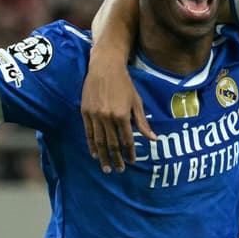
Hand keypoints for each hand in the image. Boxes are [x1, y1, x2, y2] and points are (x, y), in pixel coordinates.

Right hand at [81, 53, 155, 173]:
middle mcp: (107, 117)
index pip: (127, 140)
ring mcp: (95, 115)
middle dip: (116, 159)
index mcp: (122, 115)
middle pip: (112, 144)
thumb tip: (153, 139)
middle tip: (120, 170)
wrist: (105, 67)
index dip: (130, 152)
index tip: (132, 161)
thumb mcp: (136, 101)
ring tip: (106, 168)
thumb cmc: (124, 84)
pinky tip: (95, 154)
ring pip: (99, 141)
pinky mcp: (85, 112)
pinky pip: (88, 133)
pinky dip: (91, 145)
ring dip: (103, 156)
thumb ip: (143, 122)